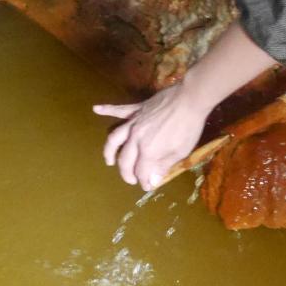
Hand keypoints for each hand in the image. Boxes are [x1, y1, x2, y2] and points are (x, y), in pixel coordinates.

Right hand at [93, 84, 209, 190]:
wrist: (189, 99)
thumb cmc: (188, 127)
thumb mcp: (180, 151)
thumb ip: (163, 166)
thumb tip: (152, 180)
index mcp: (148, 151)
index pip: (141, 171)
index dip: (144, 181)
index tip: (148, 186)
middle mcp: (136, 138)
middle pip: (125, 160)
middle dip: (126, 173)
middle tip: (131, 180)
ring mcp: (134, 122)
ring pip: (114, 139)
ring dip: (109, 152)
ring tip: (109, 161)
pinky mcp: (136, 109)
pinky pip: (119, 110)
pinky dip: (107, 109)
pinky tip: (96, 109)